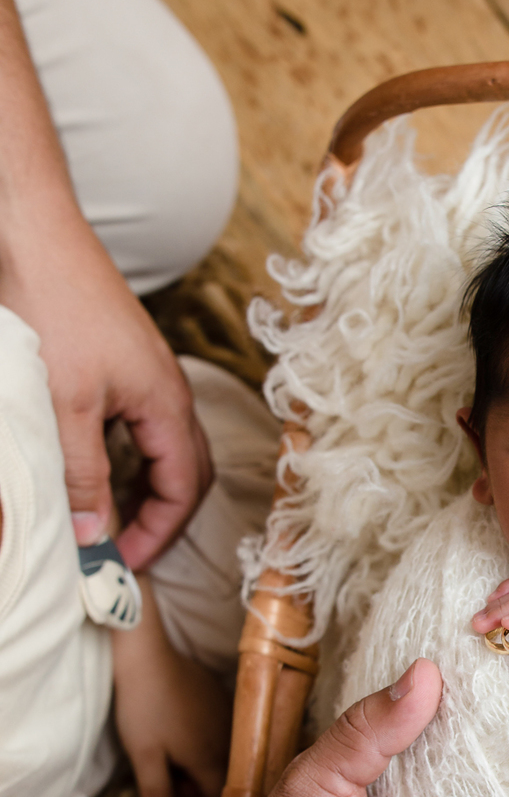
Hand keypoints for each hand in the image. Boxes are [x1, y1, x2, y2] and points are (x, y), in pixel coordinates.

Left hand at [0, 208, 210, 567]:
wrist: (32, 234)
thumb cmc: (53, 308)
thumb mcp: (64, 406)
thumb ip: (83, 474)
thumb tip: (96, 534)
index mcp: (166, 403)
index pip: (184, 488)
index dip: (158, 533)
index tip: (122, 562)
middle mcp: (168, 389)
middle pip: (189, 470)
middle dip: (163, 516)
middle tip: (123, 549)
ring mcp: (147, 372)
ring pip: (165, 446)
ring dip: (145, 486)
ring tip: (109, 514)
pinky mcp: (123, 358)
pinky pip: (143, 422)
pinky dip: (128, 455)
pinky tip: (94, 460)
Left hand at [111, 578, 229, 796]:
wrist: (147, 657)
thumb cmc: (144, 708)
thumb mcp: (143, 756)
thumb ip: (156, 792)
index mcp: (208, 758)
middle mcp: (225, 739)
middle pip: (220, 775)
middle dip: (196, 787)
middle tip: (168, 783)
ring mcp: (224, 715)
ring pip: (219, 752)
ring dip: (199, 763)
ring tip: (171, 757)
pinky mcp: (218, 697)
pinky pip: (217, 729)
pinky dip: (202, 739)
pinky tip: (179, 731)